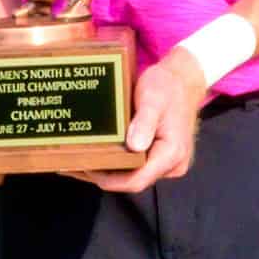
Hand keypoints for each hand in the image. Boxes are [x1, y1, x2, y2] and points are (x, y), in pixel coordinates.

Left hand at [67, 50, 209, 194]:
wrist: (184, 78)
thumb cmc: (168, 86)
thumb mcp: (153, 98)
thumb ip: (144, 121)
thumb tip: (134, 146)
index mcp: (172, 153)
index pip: (137, 180)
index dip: (109, 180)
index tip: (85, 169)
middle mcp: (172, 164)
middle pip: (133, 180)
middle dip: (103, 176)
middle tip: (74, 164)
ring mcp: (167, 163)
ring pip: (134, 174)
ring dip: (109, 170)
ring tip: (80, 161)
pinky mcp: (161, 157)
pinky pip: (137, 165)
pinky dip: (117, 162)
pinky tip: (99, 155)